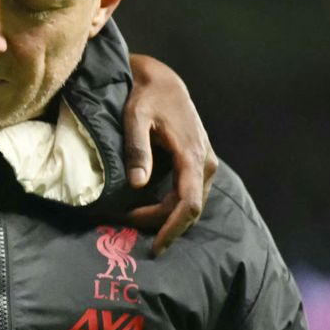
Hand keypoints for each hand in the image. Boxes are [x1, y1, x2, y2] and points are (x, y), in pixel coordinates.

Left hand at [120, 53, 217, 254]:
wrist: (163, 82)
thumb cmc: (147, 97)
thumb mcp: (135, 118)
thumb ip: (137, 149)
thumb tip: (138, 184)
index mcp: (192, 155)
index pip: (188, 203)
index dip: (173, 229)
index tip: (156, 248)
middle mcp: (205, 163)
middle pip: (188, 209)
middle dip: (160, 225)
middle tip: (124, 226)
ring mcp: (205, 164)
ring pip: (188, 204)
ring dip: (163, 217)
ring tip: (129, 218)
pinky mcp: (198, 164)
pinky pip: (187, 194)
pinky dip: (168, 206)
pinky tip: (145, 208)